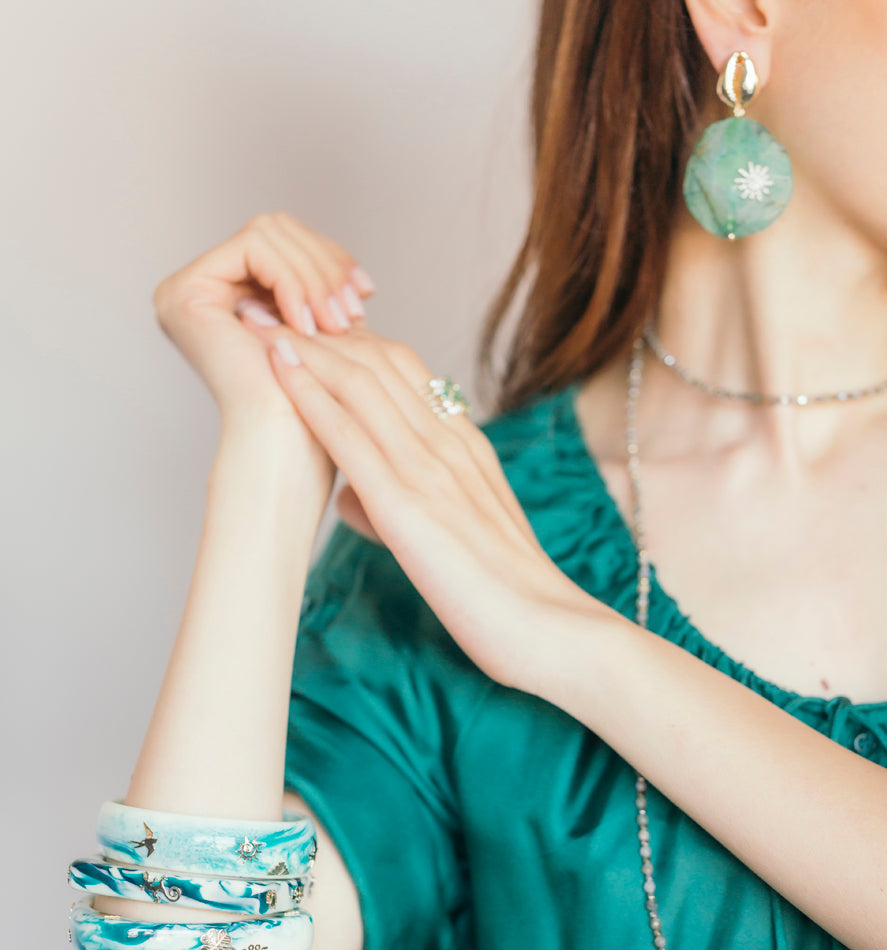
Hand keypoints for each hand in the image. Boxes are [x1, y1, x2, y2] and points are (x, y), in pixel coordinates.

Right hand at [152, 211, 375, 501]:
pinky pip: (252, 246)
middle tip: (353, 309)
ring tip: (336, 322)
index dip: (330, 260)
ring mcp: (184, 292)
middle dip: (324, 264)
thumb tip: (347, 267)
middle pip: (275, 229)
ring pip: (268, 232)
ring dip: (314, 275)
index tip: (366, 292)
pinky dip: (291, 278)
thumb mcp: (327, 341)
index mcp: (227, 300)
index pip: (285, 244)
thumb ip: (324, 298)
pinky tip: (309, 323)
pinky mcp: (183, 293)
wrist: (288, 455)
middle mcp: (199, 292)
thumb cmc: (313, 417)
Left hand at [239, 319, 602, 691]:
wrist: (547, 630)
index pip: (404, 374)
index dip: (350, 344)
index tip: (306, 326)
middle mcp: (451, 445)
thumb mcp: (454, 537)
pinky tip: (278, 371)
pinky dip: (311, 395)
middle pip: (379, 363)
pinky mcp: (411, 506)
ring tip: (258, 317)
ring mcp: (432, 471)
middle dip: (319, 328)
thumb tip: (352, 499)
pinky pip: (353, 436)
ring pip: (362, 384)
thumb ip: (402, 506)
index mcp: (465, 449)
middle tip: (269, 301)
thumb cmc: (505, 596)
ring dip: (304, 346)